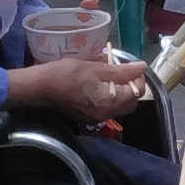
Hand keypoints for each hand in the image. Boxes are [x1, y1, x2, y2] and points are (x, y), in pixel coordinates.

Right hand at [34, 48, 152, 121]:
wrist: (42, 87)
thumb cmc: (68, 73)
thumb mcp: (96, 68)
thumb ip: (121, 70)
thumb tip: (142, 67)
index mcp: (111, 102)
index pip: (137, 92)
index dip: (138, 78)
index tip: (129, 66)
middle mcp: (107, 114)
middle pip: (131, 102)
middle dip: (131, 86)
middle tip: (122, 71)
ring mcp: (97, 118)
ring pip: (120, 107)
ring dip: (121, 92)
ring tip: (110, 77)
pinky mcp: (88, 117)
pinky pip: (107, 109)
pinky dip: (110, 98)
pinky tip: (100, 86)